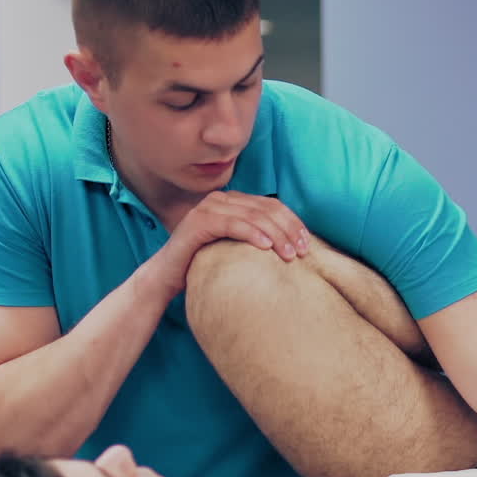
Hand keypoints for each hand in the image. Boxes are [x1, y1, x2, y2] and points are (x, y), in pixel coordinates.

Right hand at [150, 192, 309, 297]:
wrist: (168, 276)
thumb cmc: (205, 264)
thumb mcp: (237, 249)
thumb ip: (258, 240)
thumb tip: (293, 246)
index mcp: (235, 202)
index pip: (273, 206)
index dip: (293, 223)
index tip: (307, 244)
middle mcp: (223, 199)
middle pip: (267, 209)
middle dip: (288, 230)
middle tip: (302, 252)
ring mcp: (209, 207)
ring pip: (253, 215)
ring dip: (276, 234)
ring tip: (289, 255)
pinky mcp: (199, 220)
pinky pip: (232, 224)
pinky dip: (252, 234)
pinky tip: (266, 247)